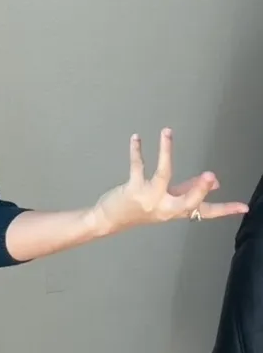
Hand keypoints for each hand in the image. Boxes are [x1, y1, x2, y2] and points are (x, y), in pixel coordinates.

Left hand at [92, 129, 247, 235]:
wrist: (109, 221)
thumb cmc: (140, 209)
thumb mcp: (168, 202)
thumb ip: (190, 190)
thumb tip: (214, 182)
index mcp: (176, 210)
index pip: (205, 212)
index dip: (225, 210)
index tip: (243, 208)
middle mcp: (165, 208)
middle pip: (186, 202)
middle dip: (199, 190)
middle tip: (212, 176)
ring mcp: (149, 199)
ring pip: (163, 176)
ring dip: (166, 152)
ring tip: (167, 132)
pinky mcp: (133, 190)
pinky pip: (137, 166)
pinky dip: (137, 151)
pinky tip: (137, 138)